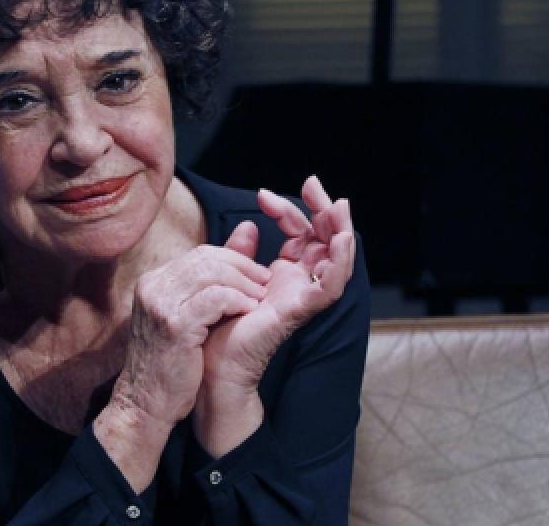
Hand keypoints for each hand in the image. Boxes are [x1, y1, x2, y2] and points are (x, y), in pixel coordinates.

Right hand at [95, 245, 269, 490]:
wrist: (148, 402)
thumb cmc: (173, 360)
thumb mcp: (188, 314)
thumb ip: (215, 278)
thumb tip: (248, 230)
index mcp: (154, 281)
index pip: (200, 254)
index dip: (233, 259)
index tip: (256, 275)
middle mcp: (153, 287)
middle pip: (206, 258)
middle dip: (242, 267)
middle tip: (265, 282)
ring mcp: (160, 304)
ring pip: (211, 273)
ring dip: (243, 283)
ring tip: (260, 298)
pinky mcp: (174, 325)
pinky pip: (214, 299)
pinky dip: (237, 300)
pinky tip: (249, 310)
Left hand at [193, 176, 355, 453]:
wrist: (207, 363)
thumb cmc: (216, 326)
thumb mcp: (229, 275)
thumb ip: (241, 250)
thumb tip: (248, 223)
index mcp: (283, 274)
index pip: (298, 233)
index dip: (288, 210)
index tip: (262, 194)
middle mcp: (298, 283)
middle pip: (323, 240)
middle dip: (322, 210)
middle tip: (312, 184)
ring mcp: (302, 297)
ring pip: (336, 259)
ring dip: (341, 230)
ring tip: (337, 205)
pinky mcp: (300, 310)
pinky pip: (331, 285)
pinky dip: (340, 261)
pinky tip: (339, 239)